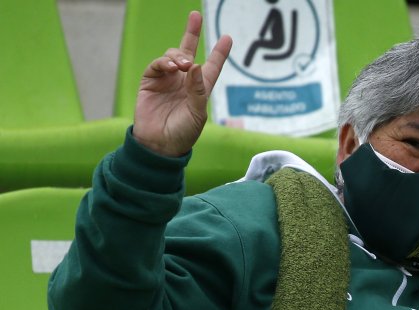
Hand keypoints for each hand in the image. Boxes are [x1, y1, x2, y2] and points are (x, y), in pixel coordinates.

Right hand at [132, 11, 232, 156]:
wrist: (159, 145)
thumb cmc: (183, 133)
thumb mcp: (197, 113)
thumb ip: (198, 89)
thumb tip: (195, 64)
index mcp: (200, 89)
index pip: (212, 66)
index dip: (219, 52)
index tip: (228, 37)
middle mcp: (185, 81)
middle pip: (189, 51)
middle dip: (191, 33)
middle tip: (195, 16)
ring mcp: (167, 80)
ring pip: (173, 56)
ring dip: (178, 56)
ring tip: (182, 65)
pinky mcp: (151, 81)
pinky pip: (158, 65)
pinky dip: (164, 62)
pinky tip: (172, 67)